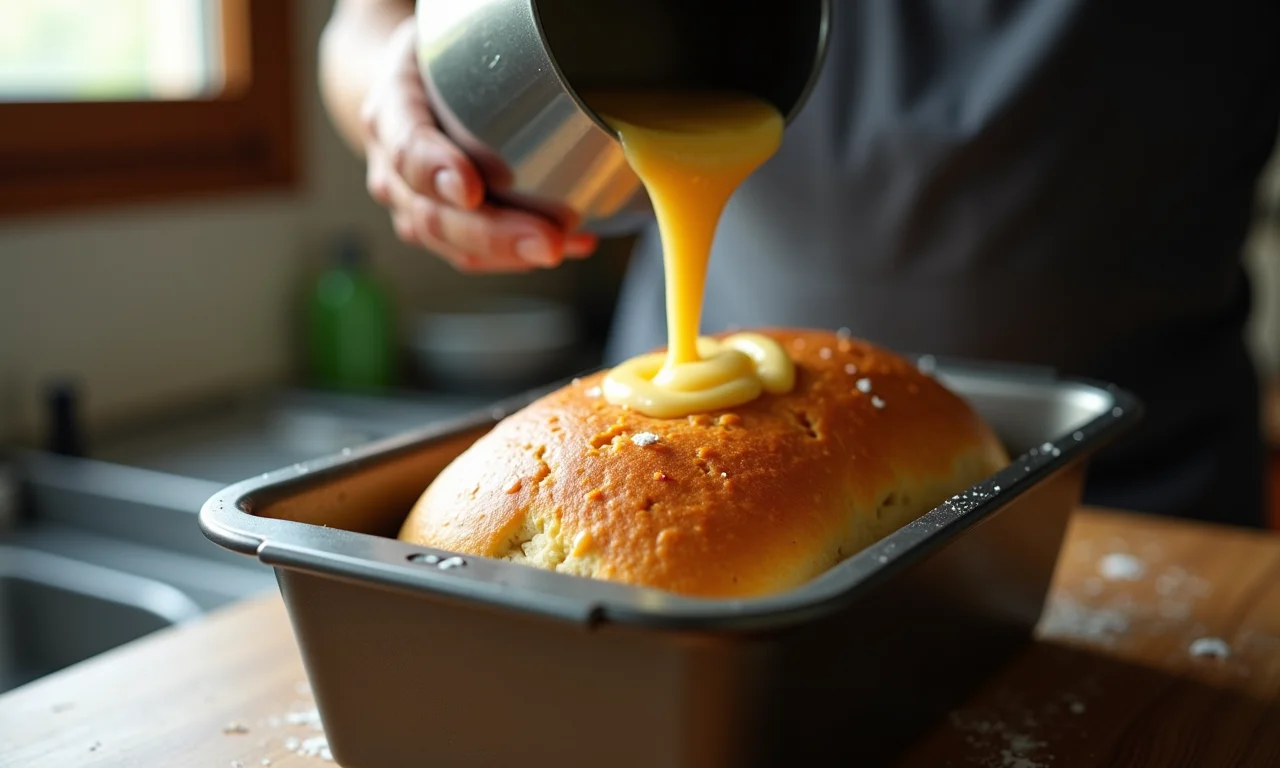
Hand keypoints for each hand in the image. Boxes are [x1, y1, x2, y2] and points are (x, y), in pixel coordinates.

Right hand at [359, 19, 597, 272]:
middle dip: (494, 234)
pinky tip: (573, 244)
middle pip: (432, 213)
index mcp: (391, 108)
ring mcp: (409, 205)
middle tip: (549, 241)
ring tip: (568, 244)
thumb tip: (562, 45)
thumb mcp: (454, 37)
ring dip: (512, 254)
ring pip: (451, 244)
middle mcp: (391, 165)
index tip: (473, 188)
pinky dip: (522, 256)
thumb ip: (488, 48)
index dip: (436, 170)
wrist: (404, 91)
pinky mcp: (434, 229)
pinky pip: (472, 255)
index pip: (407, 144)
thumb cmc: (440, 60)